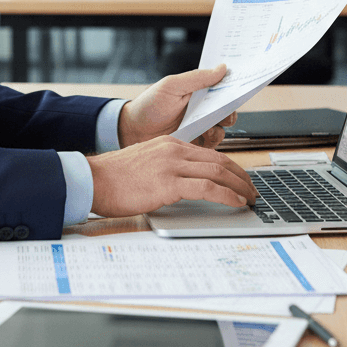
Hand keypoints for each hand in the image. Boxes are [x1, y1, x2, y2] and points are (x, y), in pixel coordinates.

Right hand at [88, 136, 257, 217]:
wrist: (93, 180)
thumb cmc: (114, 179)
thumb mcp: (145, 165)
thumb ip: (166, 169)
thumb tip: (183, 185)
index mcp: (169, 144)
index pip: (208, 154)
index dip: (230, 167)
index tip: (240, 179)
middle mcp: (173, 150)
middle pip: (219, 160)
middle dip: (241, 176)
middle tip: (252, 189)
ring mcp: (171, 164)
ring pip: (218, 171)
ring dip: (239, 186)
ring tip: (250, 198)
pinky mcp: (168, 182)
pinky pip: (207, 187)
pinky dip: (226, 194)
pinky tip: (236, 202)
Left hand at [117, 64, 230, 147]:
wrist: (132, 131)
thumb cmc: (149, 105)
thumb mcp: (171, 86)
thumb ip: (197, 78)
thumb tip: (222, 68)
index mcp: (197, 91)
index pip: (222, 87)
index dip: (233, 86)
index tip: (242, 85)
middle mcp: (201, 108)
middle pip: (227, 108)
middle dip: (231, 109)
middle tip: (226, 111)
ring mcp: (200, 125)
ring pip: (223, 127)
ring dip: (221, 126)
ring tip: (210, 125)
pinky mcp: (197, 142)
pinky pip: (214, 144)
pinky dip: (213, 140)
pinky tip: (204, 136)